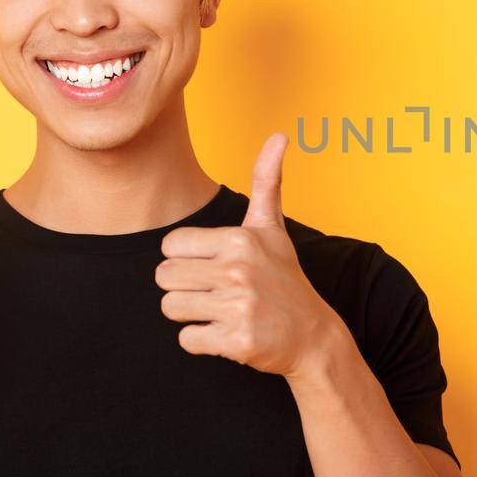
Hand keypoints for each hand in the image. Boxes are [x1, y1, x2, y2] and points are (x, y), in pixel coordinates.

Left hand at [156, 132, 345, 378]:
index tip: (214, 266)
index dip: (187, 259)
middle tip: (216, 292)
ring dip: (190, 314)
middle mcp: (238, 270)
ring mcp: (238, 307)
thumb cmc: (284, 277)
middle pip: (164, 277)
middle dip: (184, 287)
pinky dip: (201, 341)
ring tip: (220, 311)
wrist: (312, 334)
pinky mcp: (236, 341)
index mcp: (240, 239)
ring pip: (170, 308)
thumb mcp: (272, 228)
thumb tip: (280, 134)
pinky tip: (227, 332)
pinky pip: (186, 340)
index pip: (170, 246)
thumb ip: (267, 180)